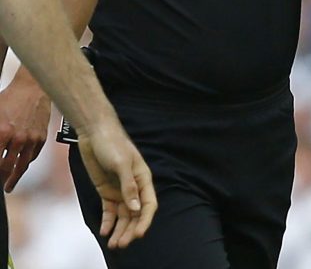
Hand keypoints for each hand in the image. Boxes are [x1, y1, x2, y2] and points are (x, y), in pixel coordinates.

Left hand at [0, 71, 50, 190]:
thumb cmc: (9, 98)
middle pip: (6, 168)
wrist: (32, 87)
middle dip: (1, 179)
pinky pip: (32, 156)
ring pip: (21, 166)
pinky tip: (20, 165)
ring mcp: (32, 138)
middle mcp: (18, 138)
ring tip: (8, 185)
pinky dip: (25, 162)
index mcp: (3, 132)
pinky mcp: (41, 137)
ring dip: (14, 178)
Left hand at [77, 119, 156, 248]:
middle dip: (130, 230)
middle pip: (135, 214)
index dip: (145, 220)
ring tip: (113, 244)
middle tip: (121, 244)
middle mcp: (133, 187)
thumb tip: (135, 208)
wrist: (95, 133)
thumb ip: (128, 186)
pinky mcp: (106, 190)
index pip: (148, 204)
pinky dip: (108, 222)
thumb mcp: (121, 163)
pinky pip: (109, 211)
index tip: (138, 234)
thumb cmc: (113, 143)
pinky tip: (105, 231)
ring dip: (119, 230)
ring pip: (122, 215)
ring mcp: (119, 189)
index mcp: (143, 178)